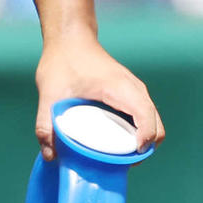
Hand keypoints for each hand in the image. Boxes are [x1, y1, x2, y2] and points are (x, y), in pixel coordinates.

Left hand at [34, 30, 163, 161]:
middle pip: (156, 127)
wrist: (69, 38)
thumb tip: (51, 156)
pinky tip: (114, 141)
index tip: (128, 159)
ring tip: (116, 157)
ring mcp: (134, 91)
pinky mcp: (129, 93)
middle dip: (143, 149)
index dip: (144, 143)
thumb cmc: (62, 61)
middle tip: (119, 164)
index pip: (148, 120)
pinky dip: (136, 132)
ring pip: (152, 123)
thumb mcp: (50, 93)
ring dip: (140, 142)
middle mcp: (135, 90)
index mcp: (122, 89)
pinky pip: (143, 117)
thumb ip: (46, 124)